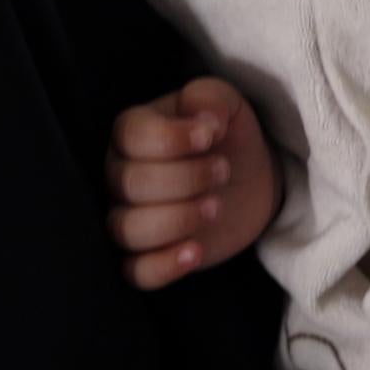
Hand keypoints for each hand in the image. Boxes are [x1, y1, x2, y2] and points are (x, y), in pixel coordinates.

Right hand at [106, 78, 281, 288]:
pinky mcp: (148, 255)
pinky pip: (136, 272)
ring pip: (128, 229)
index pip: (131, 136)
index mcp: (132, 133)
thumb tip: (204, 118)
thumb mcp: (227, 105)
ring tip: (216, 206)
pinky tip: (196, 251)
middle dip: (185, 178)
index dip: (171, 138)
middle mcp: (120, 175)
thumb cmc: (228, 136)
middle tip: (223, 170)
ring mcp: (130, 217)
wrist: (249, 179)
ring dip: (177, 219)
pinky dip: (163, 266)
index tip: (212, 136)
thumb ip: (211, 97)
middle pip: (130, 183)